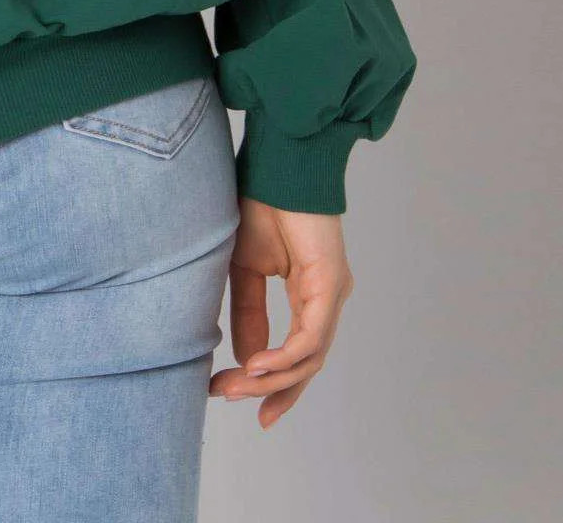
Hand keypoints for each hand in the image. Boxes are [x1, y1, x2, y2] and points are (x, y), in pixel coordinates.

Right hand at [209, 198, 354, 428]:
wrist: (274, 165)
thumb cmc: (261, 204)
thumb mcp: (245, 268)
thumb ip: (248, 312)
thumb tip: (247, 359)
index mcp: (311, 295)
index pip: (299, 354)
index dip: (273, 384)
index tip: (236, 397)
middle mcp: (328, 300)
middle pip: (305, 364)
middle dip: (268, 388)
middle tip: (229, 396)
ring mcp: (333, 294)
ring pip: (308, 357)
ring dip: (271, 377)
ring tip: (235, 384)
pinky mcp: (331, 284)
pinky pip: (310, 336)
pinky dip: (284, 356)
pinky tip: (256, 364)